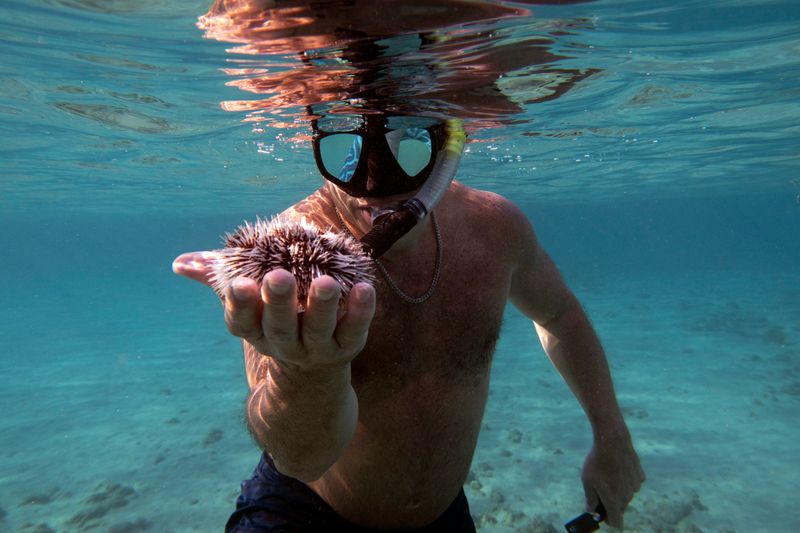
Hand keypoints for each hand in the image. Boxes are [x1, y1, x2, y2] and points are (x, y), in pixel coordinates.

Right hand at [172, 251, 375, 369]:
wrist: (312, 371)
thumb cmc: (275, 319)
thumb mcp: (248, 302)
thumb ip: (218, 278)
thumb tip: (180, 263)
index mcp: (256, 330)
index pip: (242, 321)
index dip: (241, 304)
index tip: (241, 282)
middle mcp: (284, 343)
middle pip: (279, 326)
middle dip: (279, 302)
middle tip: (279, 276)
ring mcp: (316, 348)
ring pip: (318, 329)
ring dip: (322, 306)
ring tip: (326, 282)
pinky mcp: (347, 346)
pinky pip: (355, 329)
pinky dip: (361, 311)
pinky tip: (365, 288)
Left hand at [581, 428, 644, 528]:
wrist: (613, 441)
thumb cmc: (597, 461)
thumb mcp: (587, 480)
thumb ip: (590, 498)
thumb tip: (591, 510)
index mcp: (613, 500)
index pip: (617, 522)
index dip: (609, 520)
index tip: (602, 513)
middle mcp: (627, 496)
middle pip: (620, 508)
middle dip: (611, 503)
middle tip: (600, 488)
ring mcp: (635, 486)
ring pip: (626, 494)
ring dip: (619, 489)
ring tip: (608, 473)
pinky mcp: (640, 476)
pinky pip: (632, 483)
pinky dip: (626, 479)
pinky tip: (618, 467)